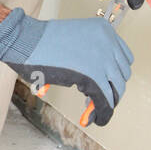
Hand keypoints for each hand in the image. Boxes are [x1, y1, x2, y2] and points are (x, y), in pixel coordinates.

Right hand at [0, 8, 133, 125]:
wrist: (26, 41)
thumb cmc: (40, 42)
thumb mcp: (73, 41)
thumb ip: (89, 55)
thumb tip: (98, 83)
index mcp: (104, 29)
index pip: (124, 57)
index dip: (115, 74)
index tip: (107, 83)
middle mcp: (108, 42)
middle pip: (122, 74)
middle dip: (111, 89)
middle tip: (97, 97)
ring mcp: (102, 59)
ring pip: (116, 89)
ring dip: (106, 101)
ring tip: (92, 108)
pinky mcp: (93, 76)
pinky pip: (105, 100)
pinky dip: (103, 114)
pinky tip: (97, 119)